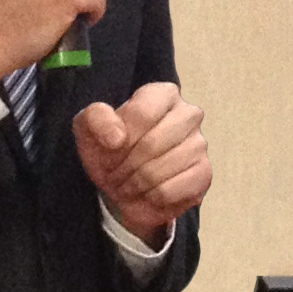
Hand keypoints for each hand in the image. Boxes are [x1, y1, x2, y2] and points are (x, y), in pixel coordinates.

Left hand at [76, 83, 210, 246]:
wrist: (123, 185)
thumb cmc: (109, 149)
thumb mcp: (89, 127)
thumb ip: (96, 119)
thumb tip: (117, 137)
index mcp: (163, 94)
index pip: (142, 113)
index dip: (119, 138)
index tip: (109, 149)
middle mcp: (188, 114)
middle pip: (152, 144)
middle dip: (125, 165)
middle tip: (114, 173)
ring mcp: (199, 144)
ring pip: (161, 170)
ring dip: (135, 184)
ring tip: (128, 184)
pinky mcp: (203, 174)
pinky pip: (171, 190)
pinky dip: (151, 197)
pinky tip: (148, 193)